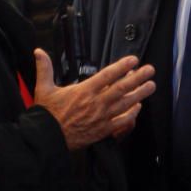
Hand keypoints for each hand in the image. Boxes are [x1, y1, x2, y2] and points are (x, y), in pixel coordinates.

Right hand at [33, 49, 155, 150]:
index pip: (108, 75)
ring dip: (140, 93)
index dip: (122, 66)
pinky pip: (122, 121)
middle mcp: (96, 103)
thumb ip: (44, 68)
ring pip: (125, 103)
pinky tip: (138, 107)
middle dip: (138, 77)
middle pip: (122, 87)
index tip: (133, 59)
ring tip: (151, 85)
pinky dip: (132, 114)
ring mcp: (101, 117)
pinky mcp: (103, 130)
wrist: (47, 139)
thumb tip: (38, 51)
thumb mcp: (43, 88)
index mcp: (84, 91)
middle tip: (150, 70)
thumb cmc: (46, 115)